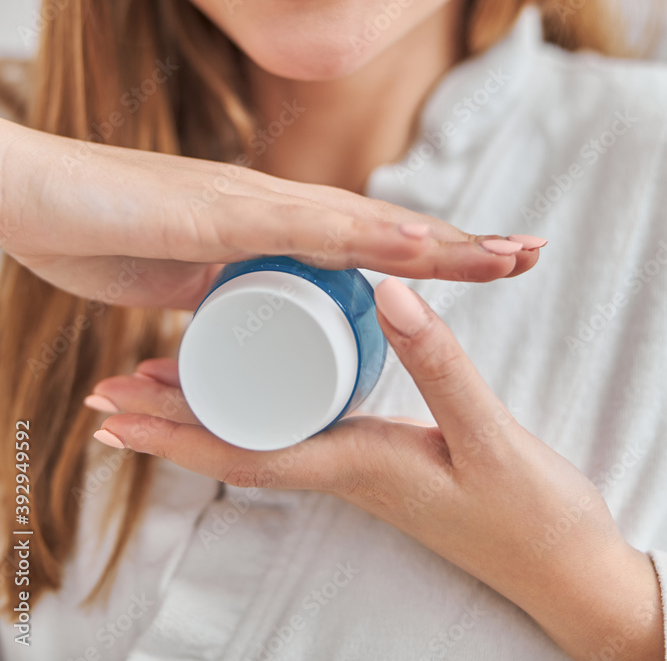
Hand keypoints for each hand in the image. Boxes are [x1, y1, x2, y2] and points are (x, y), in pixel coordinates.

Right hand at [0, 116, 541, 308]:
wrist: (26, 194)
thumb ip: (207, 286)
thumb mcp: (169, 275)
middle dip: (457, 243)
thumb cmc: (88, 228)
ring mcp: (248, 204)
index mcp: (262, 222)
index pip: (362, 239)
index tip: (480, 262)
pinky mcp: (219, 213)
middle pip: (382, 227)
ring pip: (364, 225)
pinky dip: (369, 238)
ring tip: (505, 255)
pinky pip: (309, 228)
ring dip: (437, 241)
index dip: (423, 251)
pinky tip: (418, 245)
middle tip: (527, 252)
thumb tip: (231, 306)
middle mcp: (268, 203)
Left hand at [86, 279, 663, 660]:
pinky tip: (257, 374)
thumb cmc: (529, 515)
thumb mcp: (486, 436)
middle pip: (235, 441)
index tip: (113, 417)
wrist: (566, 563)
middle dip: (167, 421)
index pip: (242, 452)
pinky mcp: (379, 450)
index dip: (173, 435)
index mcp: (353, 465)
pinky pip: (301, 419)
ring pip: (263, 427)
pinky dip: (262, 395)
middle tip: (108, 393)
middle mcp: (342, 464)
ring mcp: (359, 459)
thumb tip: (386, 291)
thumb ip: (439, 364)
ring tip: (155, 378)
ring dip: (205, 407)